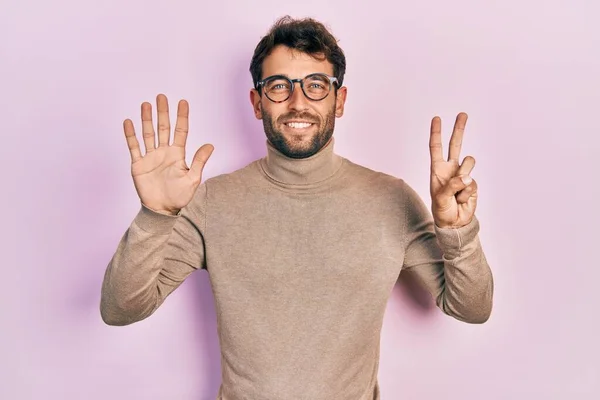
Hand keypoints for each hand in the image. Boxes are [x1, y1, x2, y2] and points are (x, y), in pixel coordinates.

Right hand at [123, 94, 213, 215]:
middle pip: (163, 128)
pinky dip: (131, 135)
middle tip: (161, 97)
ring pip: (148, 134)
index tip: (183, 102)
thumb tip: (211, 145)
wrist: (163, 210)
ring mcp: (150, 157)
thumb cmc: (180, 196)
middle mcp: (164, 152)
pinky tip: (129, 122)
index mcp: (177, 154)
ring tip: (146, 104)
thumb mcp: (192, 179)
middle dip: (163, 112)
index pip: (180, 131)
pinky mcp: (139, 165)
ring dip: (146, 119)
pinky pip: (134, 147)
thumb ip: (199, 161)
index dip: (182, 117)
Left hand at [429, 112, 477, 228]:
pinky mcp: (473, 183)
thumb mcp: (441, 198)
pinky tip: (462, 199)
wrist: (455, 222)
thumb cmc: (442, 210)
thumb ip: (452, 185)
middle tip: (463, 114)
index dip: (436, 133)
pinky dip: (467, 192)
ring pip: (469, 163)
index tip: (436, 118)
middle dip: (459, 129)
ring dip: (463, 177)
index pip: (436, 147)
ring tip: (456, 192)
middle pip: (455, 145)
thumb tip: (467, 177)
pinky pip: (473, 182)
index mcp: (437, 169)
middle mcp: (450, 168)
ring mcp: (463, 175)